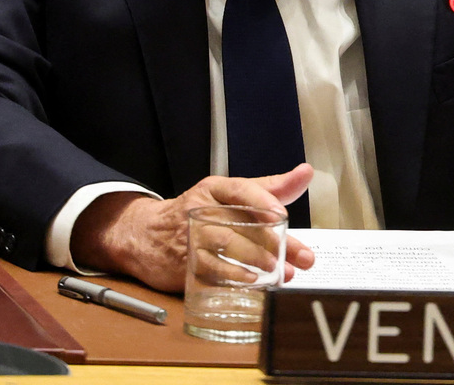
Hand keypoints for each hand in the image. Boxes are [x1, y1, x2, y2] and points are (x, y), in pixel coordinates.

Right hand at [70, 164, 315, 291]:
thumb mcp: (232, 196)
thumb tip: (305, 173)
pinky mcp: (186, 262)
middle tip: (302, 257)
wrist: (148, 236)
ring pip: (226, 245)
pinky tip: (253, 280)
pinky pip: (211, 268)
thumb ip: (271, 188)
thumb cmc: (201, 212)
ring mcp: (192, 236)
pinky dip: (233, 275)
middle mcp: (202, 209)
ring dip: (255, 258)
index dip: (261, 201)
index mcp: (215, 189)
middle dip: (273, 241)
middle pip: (240, 223)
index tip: (282, 215)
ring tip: (279, 269)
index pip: (239, 189)